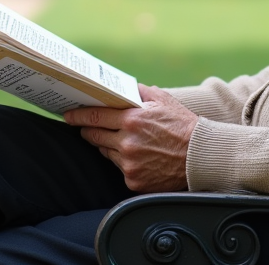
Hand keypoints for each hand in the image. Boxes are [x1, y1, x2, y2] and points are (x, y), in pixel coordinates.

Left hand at [63, 85, 197, 192]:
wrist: (200, 156)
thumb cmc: (182, 125)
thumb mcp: (162, 99)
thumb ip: (138, 91)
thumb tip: (120, 86)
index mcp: (132, 119)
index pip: (95, 117)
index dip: (78, 115)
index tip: (68, 115)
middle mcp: (127, 142)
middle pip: (94, 136)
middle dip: (88, 130)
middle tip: (86, 127)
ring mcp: (129, 163)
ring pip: (106, 152)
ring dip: (108, 145)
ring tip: (122, 140)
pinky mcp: (133, 180)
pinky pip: (119, 168)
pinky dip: (124, 161)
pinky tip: (137, 156)